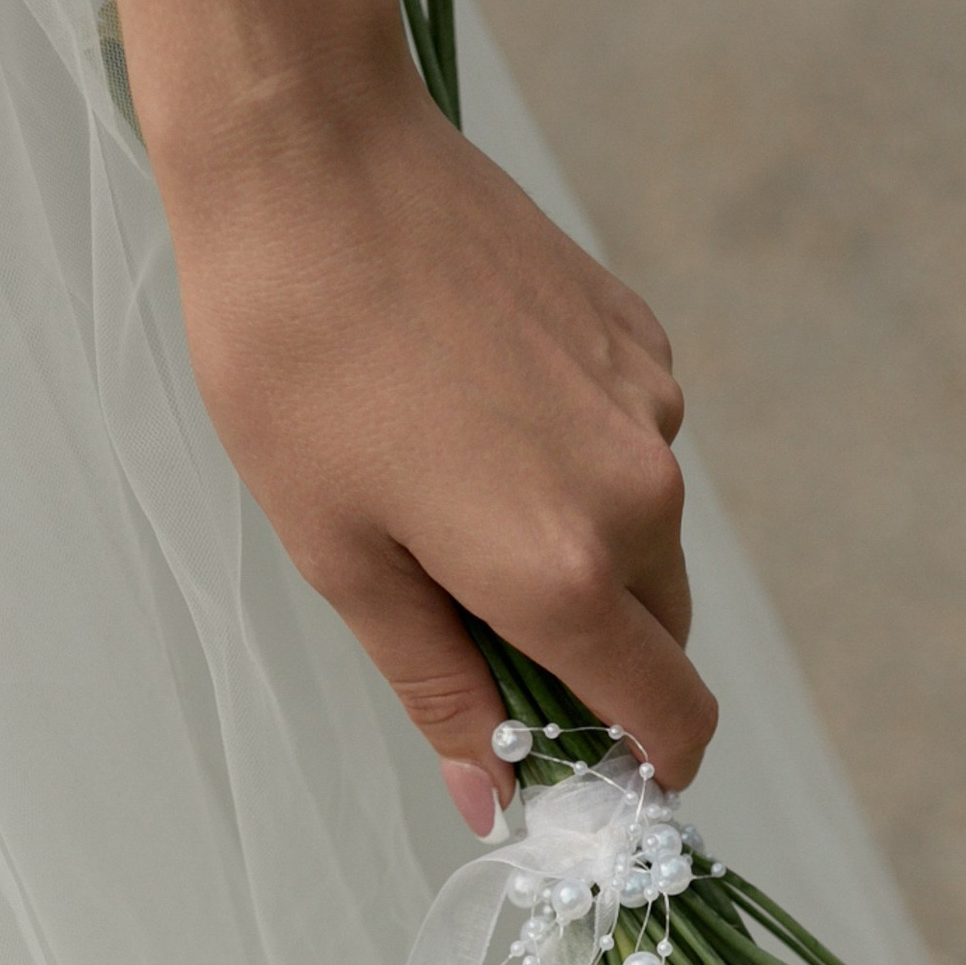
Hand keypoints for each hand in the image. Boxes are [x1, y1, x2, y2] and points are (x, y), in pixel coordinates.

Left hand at [154, 37, 715, 815]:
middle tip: (466, 622)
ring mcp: (650, 403)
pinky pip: (627, 439)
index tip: (580, 770)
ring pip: (641, 531)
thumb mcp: (343, 558)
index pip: (671, 716)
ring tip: (442, 479)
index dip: (641, 765)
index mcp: (564, 570)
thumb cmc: (294, 365)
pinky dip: (569, 457)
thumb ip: (438, 688)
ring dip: (572, 545)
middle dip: (588, 655)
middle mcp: (639, 493)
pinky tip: (468, 403)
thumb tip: (488, 802)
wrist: (310, 162)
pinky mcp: (637, 333)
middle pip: (658, 629)